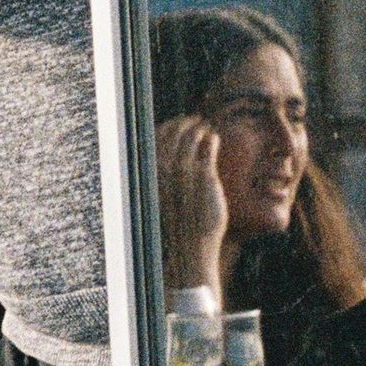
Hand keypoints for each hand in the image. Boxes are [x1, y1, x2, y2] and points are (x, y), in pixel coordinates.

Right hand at [156, 112, 227, 289]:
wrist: (191, 245)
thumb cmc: (178, 222)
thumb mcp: (162, 197)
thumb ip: (162, 175)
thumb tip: (164, 157)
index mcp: (150, 174)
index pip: (156, 138)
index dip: (169, 127)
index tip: (179, 124)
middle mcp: (164, 170)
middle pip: (174, 133)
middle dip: (185, 123)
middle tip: (196, 120)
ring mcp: (184, 172)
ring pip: (191, 135)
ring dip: (199, 127)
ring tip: (206, 127)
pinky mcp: (204, 175)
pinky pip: (208, 144)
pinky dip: (211, 137)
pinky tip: (214, 138)